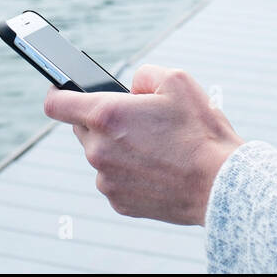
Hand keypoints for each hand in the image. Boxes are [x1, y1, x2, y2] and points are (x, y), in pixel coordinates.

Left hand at [43, 65, 244, 225]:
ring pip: (99, 154)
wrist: (220, 184)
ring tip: (155, 145)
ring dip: (117, 146)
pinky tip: (156, 167)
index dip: (57, 91)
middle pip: (82, 128)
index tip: (62, 89)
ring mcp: (106, 179)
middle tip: (136, 118)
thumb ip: (143, 74)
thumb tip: (130, 88)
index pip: (56, 103)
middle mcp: (98, 149)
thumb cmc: (200, 131)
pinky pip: (114, 179)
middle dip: (102, 119)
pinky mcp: (118, 202)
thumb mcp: (177, 80)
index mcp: (106, 115)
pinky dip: (128, 171)